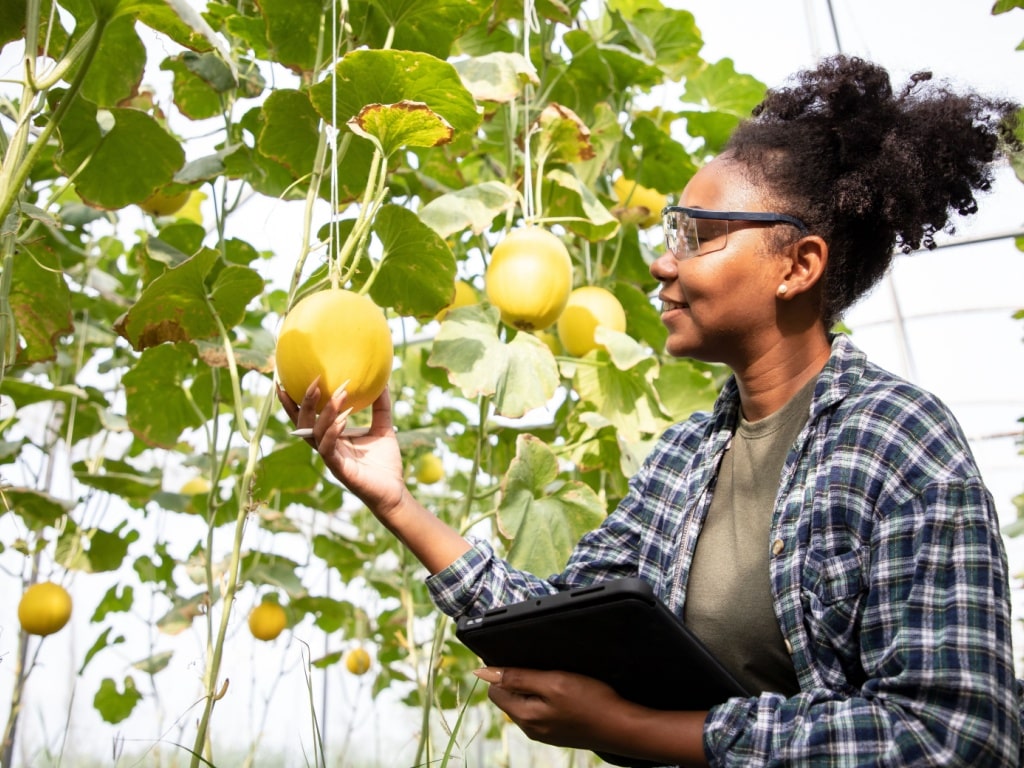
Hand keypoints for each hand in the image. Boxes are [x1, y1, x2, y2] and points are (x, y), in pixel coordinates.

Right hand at [278, 379, 406, 518]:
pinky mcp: (339, 470)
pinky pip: (328, 449)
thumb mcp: (384, 427)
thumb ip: (380, 406)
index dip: (294, 402)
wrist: (394, 491)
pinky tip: (342, 419)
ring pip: (315, 434)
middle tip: (314, 381)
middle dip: (305, 402)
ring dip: (326, 413)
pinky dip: (333, 433)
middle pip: (304, 424)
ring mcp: (331, 459)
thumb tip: (383, 380)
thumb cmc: (385, 462)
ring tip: (339, 394)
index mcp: (331, 437)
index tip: (287, 381)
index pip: (308, 417)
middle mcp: (326, 447)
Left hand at [474, 667, 629, 751]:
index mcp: (524, 716)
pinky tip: (565, 693)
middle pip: (509, 697)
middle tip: (546, 670)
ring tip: (558, 680)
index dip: (505, 671)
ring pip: (525, 703)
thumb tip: (482, 673)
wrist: (621, 726)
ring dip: (534, 688)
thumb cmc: (590, 702)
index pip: (494, 690)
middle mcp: (529, 728)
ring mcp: (543, 732)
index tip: (526, 661)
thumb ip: (517, 677)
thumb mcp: (552, 682)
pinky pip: (540, 710)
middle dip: (520, 680)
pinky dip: (546, 698)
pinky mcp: (556, 732)